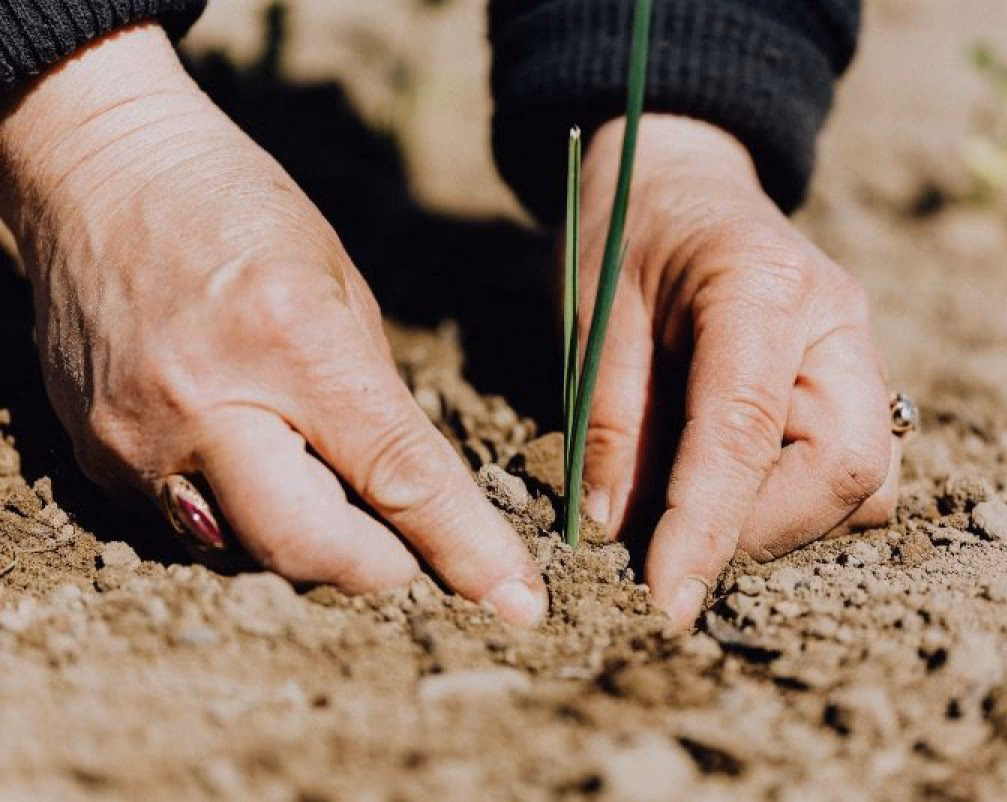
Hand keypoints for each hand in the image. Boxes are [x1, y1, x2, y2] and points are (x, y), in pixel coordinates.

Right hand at [0, 24, 545, 625]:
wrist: (99, 173)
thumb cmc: (237, 210)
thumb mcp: (340, 285)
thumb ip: (376, 399)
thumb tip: (411, 492)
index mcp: (292, 341)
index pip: (397, 477)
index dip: (465, 549)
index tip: (516, 602)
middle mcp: (205, 404)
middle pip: (311, 550)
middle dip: (381, 568)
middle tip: (411, 550)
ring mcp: (138, 440)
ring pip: (250, 554)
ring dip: (310, 543)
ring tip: (324, 483)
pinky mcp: (95, 458)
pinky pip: (190, 529)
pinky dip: (242, 516)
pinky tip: (252, 460)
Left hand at [578, 115, 898, 629]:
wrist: (681, 178)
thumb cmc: (627, 232)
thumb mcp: (594, 314)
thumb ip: (608, 419)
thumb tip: (614, 530)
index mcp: (762, 286)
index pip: (746, 430)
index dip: (706, 527)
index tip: (665, 599)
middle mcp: (837, 320)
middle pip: (847, 468)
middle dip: (762, 532)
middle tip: (676, 547)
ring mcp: (860, 351)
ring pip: (867, 482)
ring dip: (785, 523)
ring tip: (699, 512)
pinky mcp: (858, 381)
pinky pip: (858, 471)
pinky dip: (799, 503)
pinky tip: (734, 486)